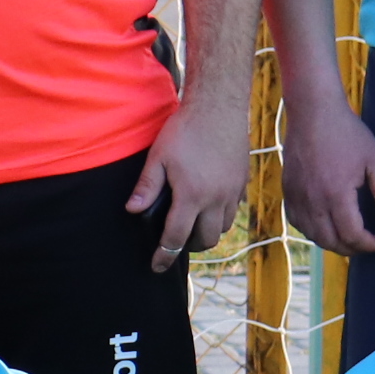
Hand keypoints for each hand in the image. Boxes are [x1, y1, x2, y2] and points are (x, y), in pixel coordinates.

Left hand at [130, 90, 249, 273]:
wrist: (219, 106)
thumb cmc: (185, 129)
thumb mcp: (158, 156)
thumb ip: (147, 186)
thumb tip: (132, 210)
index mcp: (192, 195)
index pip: (177, 237)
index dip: (165, 255)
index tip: (156, 266)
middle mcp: (216, 198)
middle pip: (206, 239)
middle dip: (189, 247)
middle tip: (174, 242)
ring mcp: (233, 191)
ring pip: (223, 227)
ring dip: (207, 231)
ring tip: (191, 224)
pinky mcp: (242, 181)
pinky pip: (233, 210)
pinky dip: (220, 215)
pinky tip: (208, 204)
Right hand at [280, 91, 374, 255]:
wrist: (313, 112)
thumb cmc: (348, 133)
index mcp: (337, 194)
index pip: (353, 235)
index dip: (370, 244)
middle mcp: (313, 200)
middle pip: (331, 241)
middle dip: (353, 248)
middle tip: (368, 243)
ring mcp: (297, 196)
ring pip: (312, 235)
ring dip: (332, 242)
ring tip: (349, 237)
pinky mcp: (288, 190)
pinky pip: (297, 222)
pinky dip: (312, 230)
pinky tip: (326, 225)